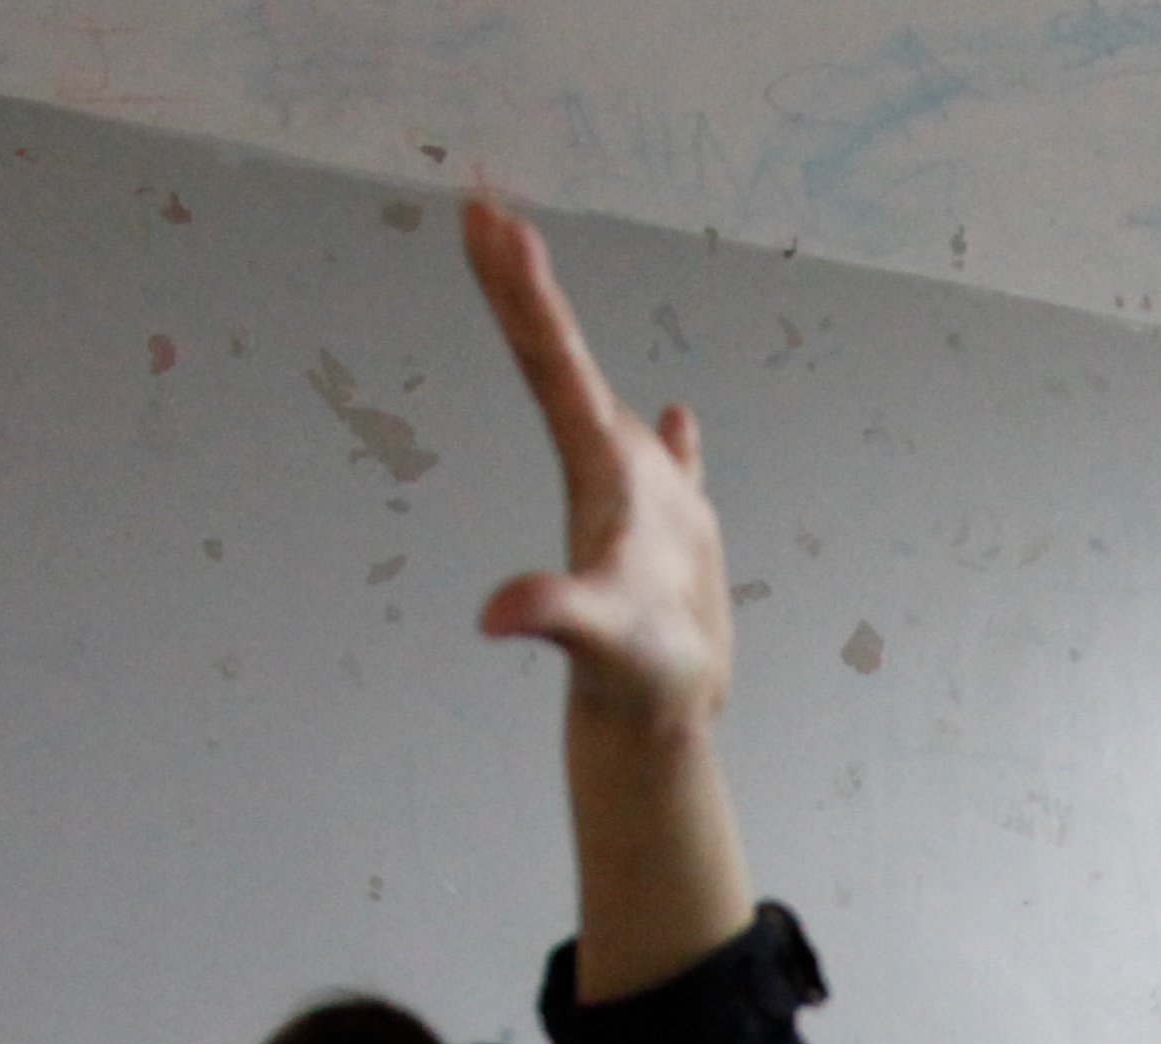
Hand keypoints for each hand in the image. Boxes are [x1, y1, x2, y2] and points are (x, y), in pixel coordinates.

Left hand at [464, 196, 729, 737]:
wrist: (654, 724)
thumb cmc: (632, 678)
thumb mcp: (597, 639)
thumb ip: (553, 614)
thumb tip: (500, 616)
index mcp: (593, 472)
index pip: (550, 365)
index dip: (524, 292)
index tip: (493, 219)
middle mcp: (605, 472)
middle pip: (553, 361)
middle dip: (518, 281)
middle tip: (482, 203)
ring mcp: (638, 502)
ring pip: (594, 396)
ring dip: (564, 333)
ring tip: (543, 280)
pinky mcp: (676, 539)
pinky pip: (674, 467)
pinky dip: (675, 439)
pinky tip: (677, 413)